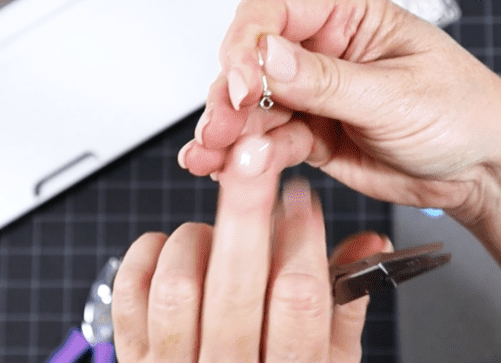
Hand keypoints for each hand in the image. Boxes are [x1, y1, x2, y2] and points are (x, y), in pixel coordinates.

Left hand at [112, 135, 390, 360]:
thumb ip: (346, 309)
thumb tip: (371, 244)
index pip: (299, 298)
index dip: (302, 237)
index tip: (301, 197)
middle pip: (234, 280)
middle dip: (247, 206)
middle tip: (254, 158)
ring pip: (178, 281)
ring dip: (198, 238)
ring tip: (215, 235)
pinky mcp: (134, 362)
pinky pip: (129, 293)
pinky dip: (146, 254)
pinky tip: (171, 250)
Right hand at [178, 0, 500, 216]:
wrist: (483, 171)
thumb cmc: (464, 112)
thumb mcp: (397, 94)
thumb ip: (327, 80)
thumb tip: (267, 55)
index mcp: (348, 12)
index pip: (274, 10)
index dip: (247, 43)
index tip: (242, 82)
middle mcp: (322, 46)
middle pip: (251, 57)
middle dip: (230, 93)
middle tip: (222, 127)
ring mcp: (312, 92)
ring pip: (250, 103)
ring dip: (228, 129)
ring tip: (215, 156)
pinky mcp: (309, 132)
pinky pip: (266, 139)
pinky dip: (244, 154)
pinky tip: (228, 166)